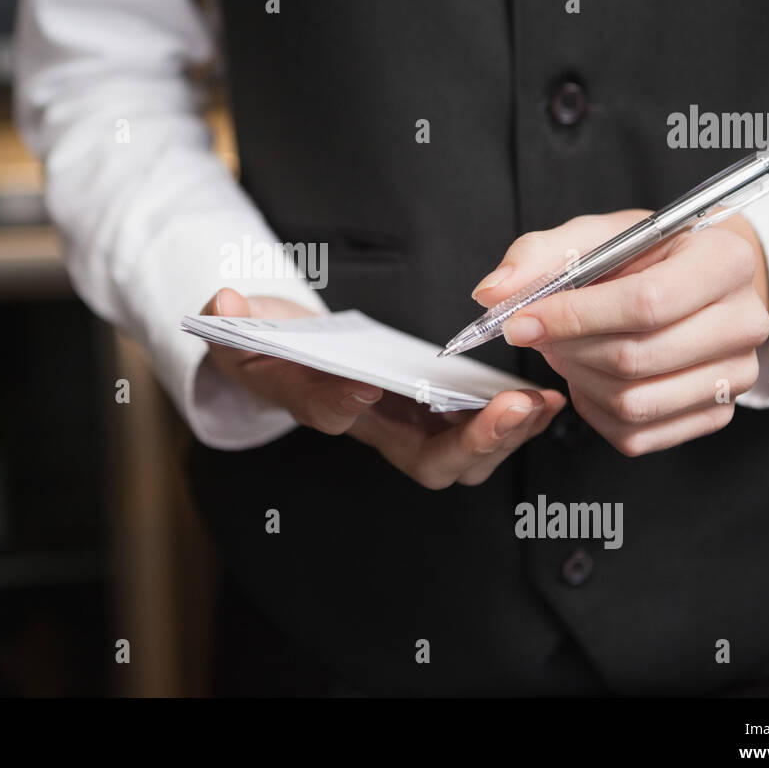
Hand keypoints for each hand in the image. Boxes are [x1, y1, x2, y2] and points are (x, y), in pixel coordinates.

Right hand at [199, 288, 567, 488]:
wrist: (287, 355)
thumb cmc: (267, 347)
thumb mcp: (237, 333)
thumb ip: (229, 324)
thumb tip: (223, 305)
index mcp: (319, 404)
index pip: (331, 413)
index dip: (345, 402)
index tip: (368, 382)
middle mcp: (372, 428)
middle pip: (425, 462)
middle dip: (471, 441)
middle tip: (508, 409)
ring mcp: (408, 426)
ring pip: (464, 457)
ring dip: (506, 435)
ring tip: (538, 403)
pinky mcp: (435, 413)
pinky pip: (481, 433)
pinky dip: (515, 420)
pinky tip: (545, 396)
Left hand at [471, 210, 768, 456]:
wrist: (697, 282)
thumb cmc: (647, 256)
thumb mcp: (597, 236)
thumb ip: (540, 255)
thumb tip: (492, 293)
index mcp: (725, 261)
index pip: (646, 303)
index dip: (573, 317)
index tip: (521, 321)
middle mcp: (745, 322)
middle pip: (635, 358)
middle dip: (568, 349)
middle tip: (538, 333)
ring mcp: (736, 375)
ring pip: (633, 403)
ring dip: (578, 381)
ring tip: (566, 351)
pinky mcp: (716, 414)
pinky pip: (637, 436)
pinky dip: (595, 411)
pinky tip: (589, 377)